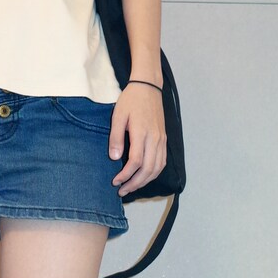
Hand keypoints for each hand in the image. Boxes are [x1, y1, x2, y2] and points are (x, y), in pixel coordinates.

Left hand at [109, 82, 165, 196]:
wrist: (148, 87)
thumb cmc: (131, 100)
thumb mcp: (118, 116)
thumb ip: (116, 138)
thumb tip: (114, 158)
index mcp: (142, 133)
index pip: (136, 162)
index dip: (125, 175)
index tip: (115, 181)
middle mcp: (155, 139)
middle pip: (148, 169)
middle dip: (135, 183)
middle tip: (122, 191)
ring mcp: (161, 140)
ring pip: (157, 168)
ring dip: (145, 181)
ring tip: (131, 186)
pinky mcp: (164, 139)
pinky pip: (162, 162)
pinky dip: (154, 173)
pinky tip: (144, 176)